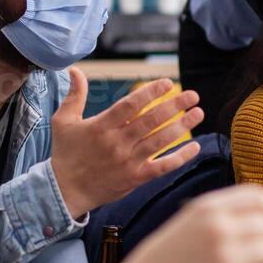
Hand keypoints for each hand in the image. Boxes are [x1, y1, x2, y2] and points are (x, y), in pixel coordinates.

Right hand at [50, 70, 204, 217]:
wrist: (64, 191)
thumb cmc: (65, 153)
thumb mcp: (64, 121)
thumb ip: (74, 96)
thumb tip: (75, 71)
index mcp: (101, 126)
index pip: (131, 105)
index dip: (150, 92)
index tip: (167, 82)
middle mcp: (117, 143)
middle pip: (151, 120)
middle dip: (174, 105)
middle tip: (193, 95)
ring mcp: (128, 162)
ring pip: (160, 141)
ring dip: (182, 126)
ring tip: (198, 113)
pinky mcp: (135, 179)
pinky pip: (162, 167)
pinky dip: (180, 158)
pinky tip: (195, 146)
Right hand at [107, 184, 262, 262]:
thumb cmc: (166, 256)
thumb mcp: (188, 220)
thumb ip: (222, 212)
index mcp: (207, 208)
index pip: (260, 197)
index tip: (258, 221)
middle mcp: (219, 228)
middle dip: (257, 237)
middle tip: (239, 249)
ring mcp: (226, 256)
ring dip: (254, 260)